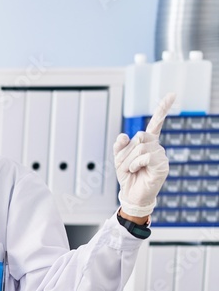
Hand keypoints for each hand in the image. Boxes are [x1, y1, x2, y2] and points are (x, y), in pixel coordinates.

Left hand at [114, 93, 173, 217]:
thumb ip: (120, 146)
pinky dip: (135, 164)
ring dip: (128, 160)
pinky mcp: (162, 165)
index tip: (172, 95)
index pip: (156, 124)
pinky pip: (145, 156)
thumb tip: (123, 135)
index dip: (163, 109)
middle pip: (139, 137)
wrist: (132, 195)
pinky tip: (136, 171)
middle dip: (125, 151)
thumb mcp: (119, 158)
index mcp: (147, 143)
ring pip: (140, 147)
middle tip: (125, 164)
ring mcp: (161, 156)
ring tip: (131, 170)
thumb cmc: (128, 177)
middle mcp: (156, 147)